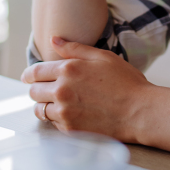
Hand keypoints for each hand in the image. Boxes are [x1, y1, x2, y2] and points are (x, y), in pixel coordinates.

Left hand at [21, 36, 151, 141]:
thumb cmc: (126, 82)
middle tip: (46, 90)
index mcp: (68, 69)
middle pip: (33, 92)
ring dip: (45, 106)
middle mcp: (62, 90)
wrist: (140, 112)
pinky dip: (57, 119)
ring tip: (57, 104)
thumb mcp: (102, 57)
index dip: (29, 74)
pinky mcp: (70, 130)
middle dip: (37, 89)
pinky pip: (53, 124)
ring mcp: (65, 112)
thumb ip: (74, 48)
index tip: (28, 77)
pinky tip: (71, 114)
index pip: (35, 72)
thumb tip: (52, 39)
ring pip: (40, 110)